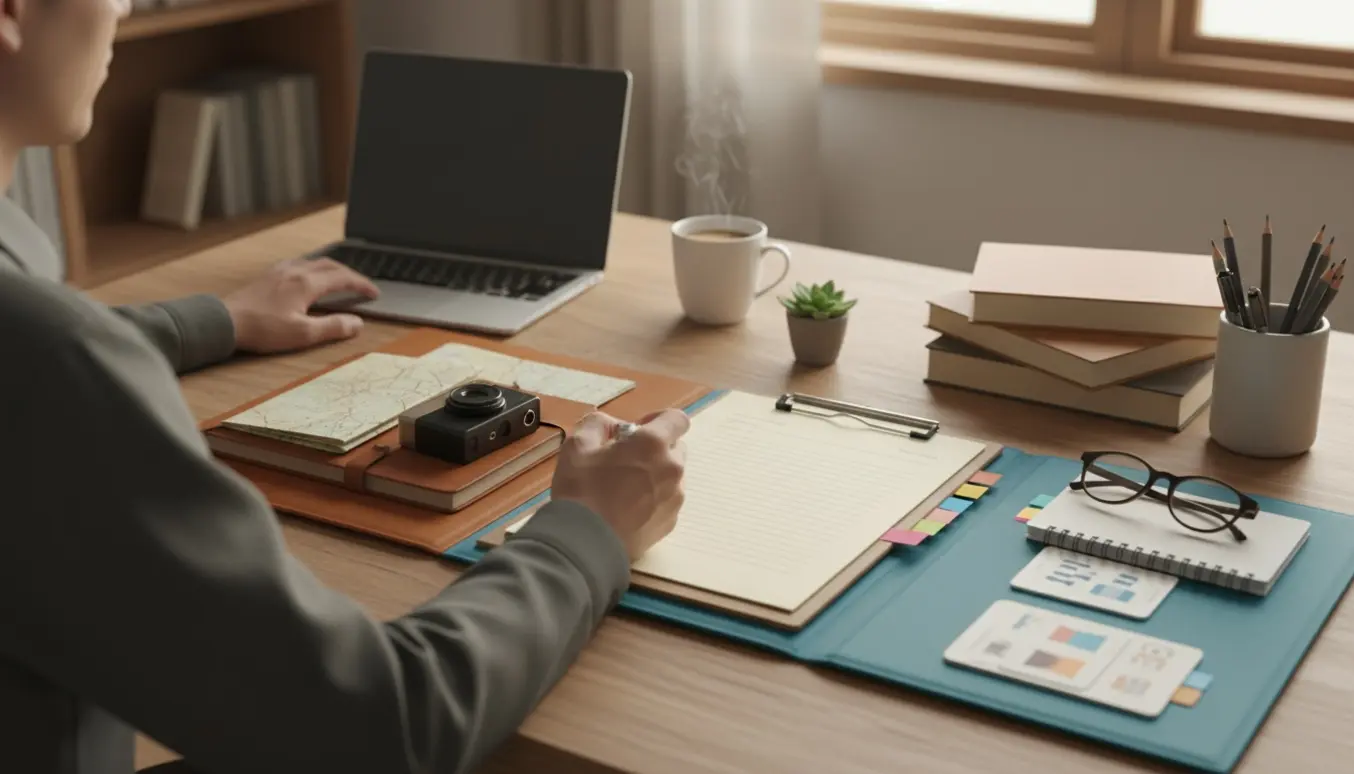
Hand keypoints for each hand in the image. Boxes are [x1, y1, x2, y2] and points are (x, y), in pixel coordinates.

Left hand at [222, 257, 379, 353]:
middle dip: (350, 274)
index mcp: (307, 284)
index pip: (344, 278)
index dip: (362, 285)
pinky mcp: (268, 276)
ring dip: (331, 269)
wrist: (225, 322)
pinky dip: (312, 268)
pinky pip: (297, 264)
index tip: (374, 293)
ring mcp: (280, 272)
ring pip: (313, 262)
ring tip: (339, 278)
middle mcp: (296, 272)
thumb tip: (357, 323)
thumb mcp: (303, 334)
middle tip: (361, 285)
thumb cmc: (263, 329)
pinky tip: (307, 277)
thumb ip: (333, 327)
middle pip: (330, 265)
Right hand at [550, 409, 690, 560]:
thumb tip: (613, 426)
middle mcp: (672, 469)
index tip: (636, 431)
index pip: (677, 419)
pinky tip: (628, 510)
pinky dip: (654, 499)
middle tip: (625, 461)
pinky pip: (667, 501)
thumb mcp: (577, 445)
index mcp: (653, 444)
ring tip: (625, 489)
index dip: (658, 420)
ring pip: (672, 476)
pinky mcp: (670, 523)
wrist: (586, 545)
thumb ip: (598, 424)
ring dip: (655, 475)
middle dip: (655, 449)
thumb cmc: (581, 490)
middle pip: (676, 448)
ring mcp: (675, 499)